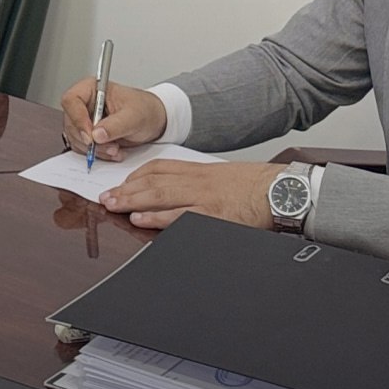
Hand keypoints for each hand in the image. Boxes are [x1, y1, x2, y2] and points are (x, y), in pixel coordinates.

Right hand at [57, 78, 168, 160]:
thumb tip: (97, 134)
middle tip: (109, 147)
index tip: (90, 136)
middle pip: (71, 123)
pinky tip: (113, 151)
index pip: (71, 100)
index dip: (77, 119)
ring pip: (76, 138)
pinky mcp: (87, 135)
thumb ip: (115, 125)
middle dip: (89, 140)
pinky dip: (97, 154)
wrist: (153, 121)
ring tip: (116, 149)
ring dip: (95, 149)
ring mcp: (83, 120)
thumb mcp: (134, 116)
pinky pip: (83, 148)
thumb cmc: (145, 110)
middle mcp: (84, 104)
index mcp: (91, 89)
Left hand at [101, 161, 287, 231]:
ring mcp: (204, 198)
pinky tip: (141, 220)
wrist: (282, 190)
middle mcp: (197, 182)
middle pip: (153, 181)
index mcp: (198, 171)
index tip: (119, 184)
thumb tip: (171, 193)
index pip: (158, 168)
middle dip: (126, 190)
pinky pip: (180, 216)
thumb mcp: (220, 177)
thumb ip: (196, 183)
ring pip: (161, 196)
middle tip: (106, 197)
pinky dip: (157, 218)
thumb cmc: (253, 186)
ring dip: (133, 201)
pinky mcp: (213, 215)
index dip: (134, 176)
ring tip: (114, 206)